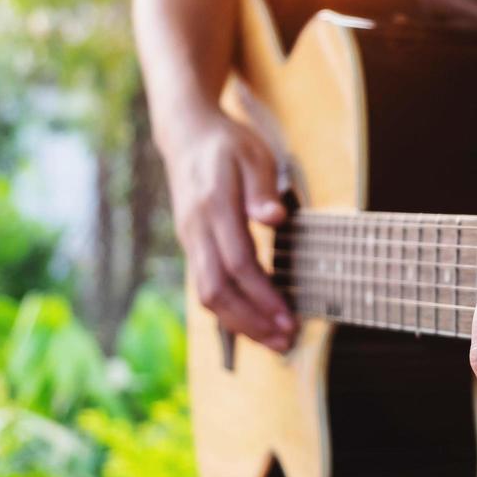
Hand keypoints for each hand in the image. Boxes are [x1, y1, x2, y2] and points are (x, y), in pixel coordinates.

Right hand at [166, 113, 294, 350]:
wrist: (187, 136)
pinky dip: (230, 312)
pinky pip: (206, 288)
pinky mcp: (192, 247)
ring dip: (241, 324)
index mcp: (214, 205)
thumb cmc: (228, 145)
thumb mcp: (253, 154)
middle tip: (285, 340)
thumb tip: (275, 217)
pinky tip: (254, 324)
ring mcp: (190, 241)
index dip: (263, 295)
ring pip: (207, 295)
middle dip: (251, 322)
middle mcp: (196, 229)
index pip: (238, 263)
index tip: (289, 317)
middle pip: (217, 290)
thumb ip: (263, 188)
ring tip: (274, 341)